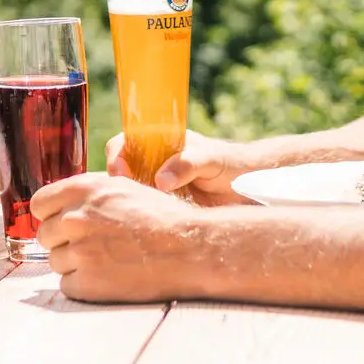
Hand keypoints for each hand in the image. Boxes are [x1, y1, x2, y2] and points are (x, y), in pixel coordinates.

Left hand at [32, 174, 210, 301]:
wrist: (188, 249)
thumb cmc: (161, 217)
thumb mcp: (122, 189)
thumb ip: (87, 194)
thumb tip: (59, 206)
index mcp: (84, 189)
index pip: (40, 204)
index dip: (51, 215)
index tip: (62, 222)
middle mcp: (77, 217)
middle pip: (45, 235)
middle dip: (64, 241)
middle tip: (93, 245)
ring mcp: (80, 251)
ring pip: (55, 261)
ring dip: (75, 264)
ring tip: (106, 260)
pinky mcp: (87, 283)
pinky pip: (67, 285)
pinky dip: (83, 285)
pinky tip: (108, 277)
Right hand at [105, 129, 257, 205]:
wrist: (248, 187)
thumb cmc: (229, 163)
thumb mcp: (210, 158)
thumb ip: (187, 164)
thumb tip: (160, 180)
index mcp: (159, 141)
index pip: (125, 142)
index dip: (116, 155)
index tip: (119, 171)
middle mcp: (153, 162)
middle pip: (122, 170)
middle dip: (118, 184)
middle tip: (127, 197)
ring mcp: (157, 185)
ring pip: (131, 192)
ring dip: (131, 201)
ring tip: (139, 212)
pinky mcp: (164, 206)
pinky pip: (146, 209)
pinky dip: (144, 215)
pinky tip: (150, 222)